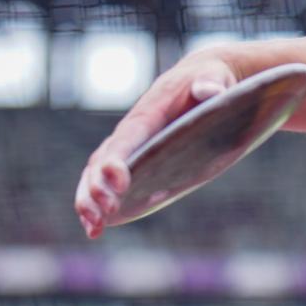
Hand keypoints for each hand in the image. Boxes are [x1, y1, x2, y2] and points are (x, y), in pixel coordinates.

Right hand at [74, 54, 239, 238]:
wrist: (203, 79)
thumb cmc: (210, 78)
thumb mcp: (215, 75)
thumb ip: (212, 82)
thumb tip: (211, 91)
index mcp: (149, 113)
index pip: (128, 138)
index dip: (119, 160)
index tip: (119, 182)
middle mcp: (131, 132)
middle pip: (102, 161)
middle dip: (98, 188)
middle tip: (104, 212)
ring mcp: (130, 149)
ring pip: (96, 175)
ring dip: (89, 202)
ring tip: (93, 228)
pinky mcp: (136, 163)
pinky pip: (107, 184)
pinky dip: (97, 206)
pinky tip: (96, 230)